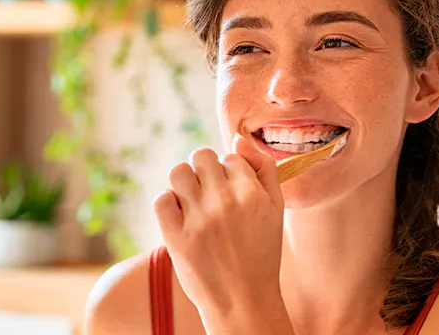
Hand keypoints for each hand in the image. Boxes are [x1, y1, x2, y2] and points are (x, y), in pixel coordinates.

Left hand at [154, 134, 292, 333]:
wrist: (243, 300)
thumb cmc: (261, 253)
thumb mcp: (276, 209)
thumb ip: (264, 169)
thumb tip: (237, 138)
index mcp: (252, 193)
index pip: (230, 156)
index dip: (229, 173)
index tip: (232, 195)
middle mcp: (225, 201)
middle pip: (201, 156)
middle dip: (204, 171)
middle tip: (210, 196)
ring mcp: (199, 219)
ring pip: (178, 172)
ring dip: (184, 183)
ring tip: (193, 203)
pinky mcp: (176, 237)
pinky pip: (161, 199)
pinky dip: (168, 204)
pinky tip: (181, 218)